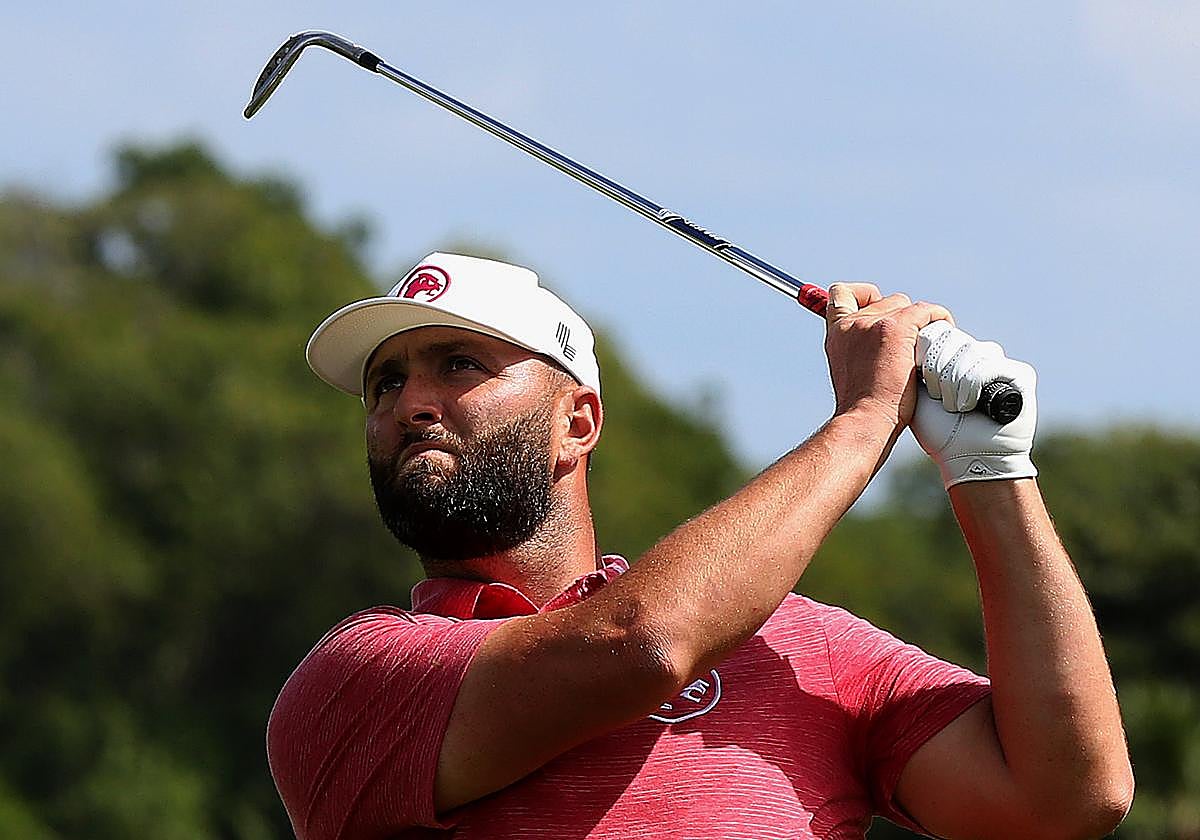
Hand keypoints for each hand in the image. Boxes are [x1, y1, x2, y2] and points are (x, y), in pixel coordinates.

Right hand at [824, 283, 952, 432]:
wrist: (865, 419)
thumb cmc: (863, 407)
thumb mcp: (849, 372)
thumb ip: (858, 351)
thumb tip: (880, 348)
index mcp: (837, 333)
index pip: (841, 294)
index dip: (862, 295)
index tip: (876, 306)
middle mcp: (851, 323)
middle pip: (885, 300)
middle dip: (901, 316)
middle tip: (910, 343)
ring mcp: (873, 324)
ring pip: (906, 305)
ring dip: (919, 320)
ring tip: (924, 345)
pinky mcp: (897, 328)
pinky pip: (926, 310)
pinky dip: (938, 317)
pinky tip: (942, 331)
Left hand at [911, 321, 1037, 487]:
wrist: (969, 459)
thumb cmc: (940, 431)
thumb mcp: (918, 392)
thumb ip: (914, 361)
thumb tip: (910, 332)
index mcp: (954, 355)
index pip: (937, 331)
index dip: (927, 358)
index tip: (925, 387)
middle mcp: (978, 353)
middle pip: (952, 338)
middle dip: (939, 373)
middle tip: (942, 401)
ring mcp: (1000, 361)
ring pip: (968, 351)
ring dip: (954, 385)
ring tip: (956, 407)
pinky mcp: (1021, 373)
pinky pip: (988, 365)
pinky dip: (971, 388)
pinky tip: (971, 407)